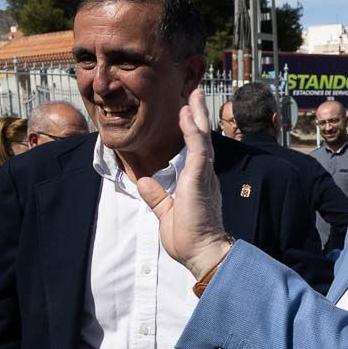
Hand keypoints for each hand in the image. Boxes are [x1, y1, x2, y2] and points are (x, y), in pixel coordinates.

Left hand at [137, 89, 232, 277]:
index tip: (187, 114)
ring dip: (197, 115)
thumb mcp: (166, 214)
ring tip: (193, 95)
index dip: (192, 131)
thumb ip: (157, 197)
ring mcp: (203, 175)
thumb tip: (143, 181)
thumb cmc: (188, 240)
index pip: (196, 151)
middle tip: (194, 95)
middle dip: (198, 115)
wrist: (202, 253)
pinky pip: (198, 148)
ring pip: (202, 137)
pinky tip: (186, 115)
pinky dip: (192, 130)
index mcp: (197, 183)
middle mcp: (204, 175)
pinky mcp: (200, 178)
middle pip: (202, 138)